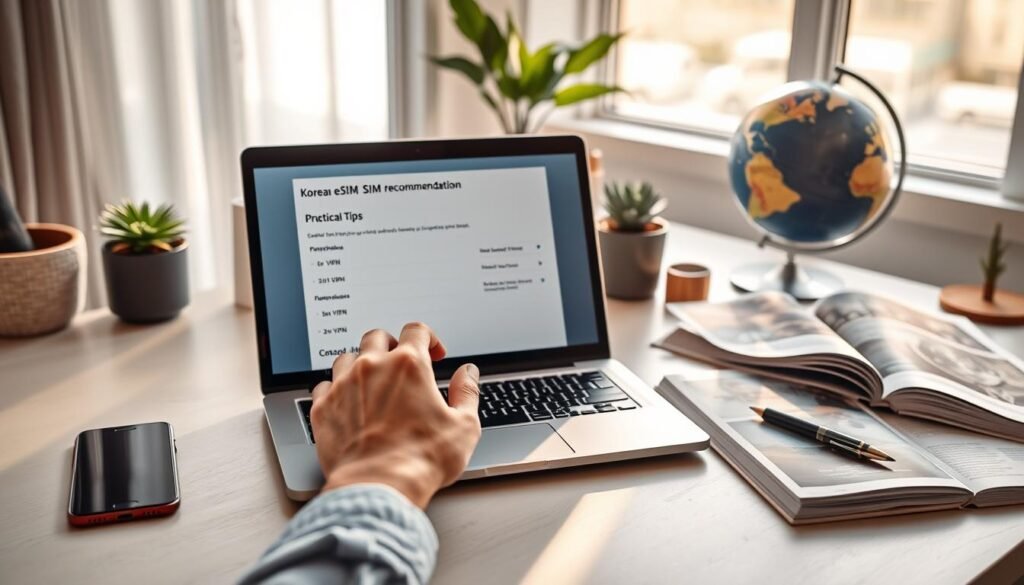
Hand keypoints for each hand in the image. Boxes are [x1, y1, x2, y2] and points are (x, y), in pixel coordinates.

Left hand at [309, 322, 481, 508]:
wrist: (379, 486)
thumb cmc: (421, 460)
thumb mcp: (464, 426)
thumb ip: (467, 393)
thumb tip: (468, 375)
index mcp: (409, 365)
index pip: (417, 330)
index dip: (429, 338)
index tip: (433, 352)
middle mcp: (372, 367)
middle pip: (378, 336)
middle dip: (392, 345)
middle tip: (401, 365)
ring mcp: (343, 386)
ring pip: (347, 357)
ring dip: (361, 364)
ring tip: (372, 382)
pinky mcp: (322, 408)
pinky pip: (324, 385)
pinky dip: (336, 390)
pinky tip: (347, 402)